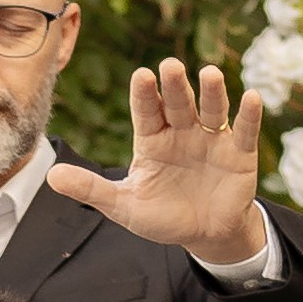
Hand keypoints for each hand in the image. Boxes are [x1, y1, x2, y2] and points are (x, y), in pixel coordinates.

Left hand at [51, 60, 265, 263]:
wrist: (204, 235)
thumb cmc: (163, 216)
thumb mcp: (123, 206)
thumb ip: (91, 190)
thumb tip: (52, 175)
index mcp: (153, 139)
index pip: (146, 111)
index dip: (144, 94)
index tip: (141, 75)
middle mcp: (182, 132)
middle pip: (178, 104)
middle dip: (175, 86)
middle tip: (170, 66)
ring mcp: (211, 139)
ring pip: (212, 110)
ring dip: (212, 92)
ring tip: (210, 73)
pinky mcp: (239, 153)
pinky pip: (244, 131)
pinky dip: (248, 115)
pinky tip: (251, 97)